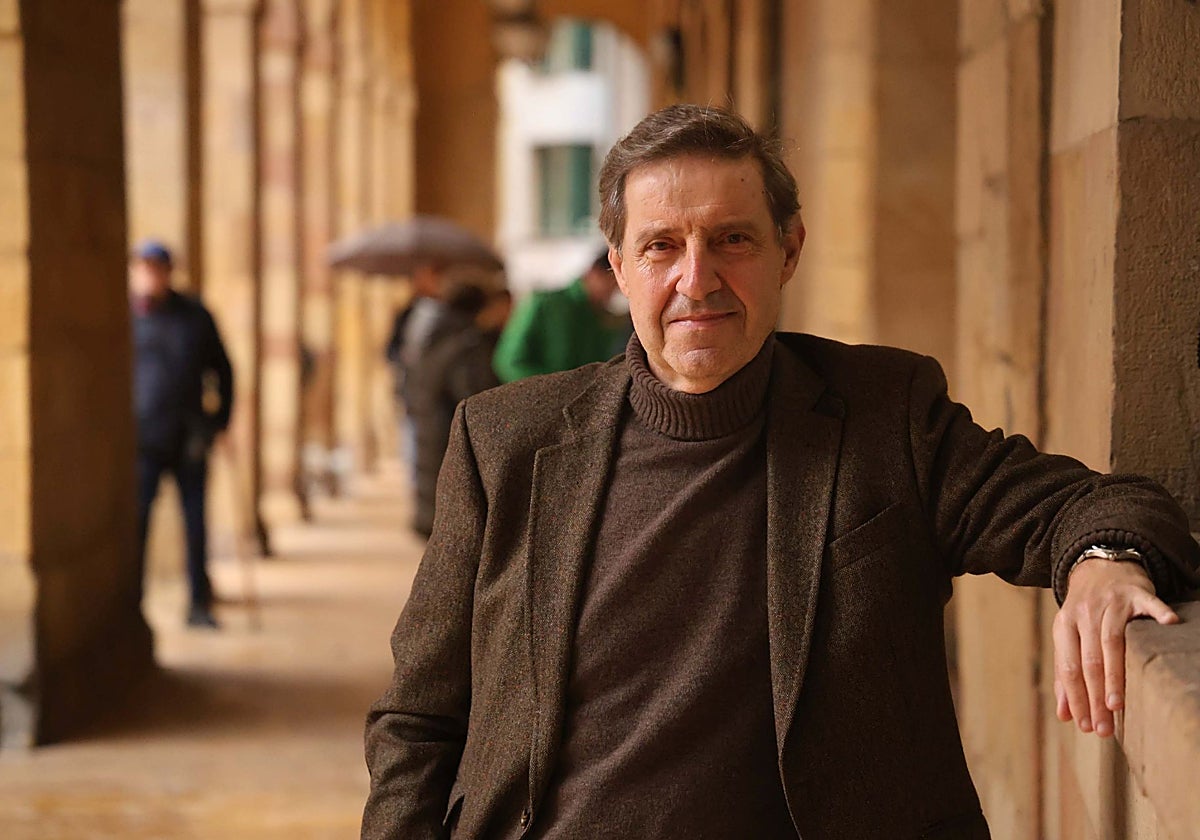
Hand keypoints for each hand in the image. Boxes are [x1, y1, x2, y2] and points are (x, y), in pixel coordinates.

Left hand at [1053, 558, 1178, 736]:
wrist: (1099, 568)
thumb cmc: (1085, 613)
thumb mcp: (1068, 637)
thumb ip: (1065, 674)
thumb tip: (1065, 715)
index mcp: (1064, 625)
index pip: (1069, 668)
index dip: (1076, 698)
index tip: (1084, 726)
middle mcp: (1084, 614)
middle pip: (1089, 660)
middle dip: (1094, 697)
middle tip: (1103, 728)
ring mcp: (1111, 603)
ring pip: (1111, 642)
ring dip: (1114, 675)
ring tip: (1116, 705)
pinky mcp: (1135, 592)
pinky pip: (1148, 604)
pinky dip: (1159, 614)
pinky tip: (1169, 624)